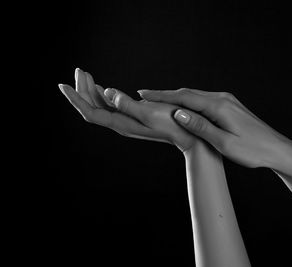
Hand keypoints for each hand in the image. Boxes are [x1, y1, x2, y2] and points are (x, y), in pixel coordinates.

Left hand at [58, 68, 197, 151]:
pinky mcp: (133, 117)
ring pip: (100, 106)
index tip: (63, 85)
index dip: (75, 99)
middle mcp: (120, 123)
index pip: (90, 112)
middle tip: (78, 70)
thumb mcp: (149, 112)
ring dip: (90, 91)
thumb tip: (106, 92)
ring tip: (85, 75)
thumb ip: (126, 104)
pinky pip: (110, 106)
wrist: (188, 135)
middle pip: (92, 107)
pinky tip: (102, 88)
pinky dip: (102, 95)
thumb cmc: (172, 123)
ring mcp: (126, 121)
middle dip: (81, 90)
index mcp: (121, 123)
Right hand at [137, 88, 291, 167]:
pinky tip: (182, 107)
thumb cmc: (252, 150)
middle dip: (165, 95)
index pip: (184, 98)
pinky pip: (204, 100)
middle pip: (188, 93)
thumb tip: (178, 113)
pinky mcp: (230, 106)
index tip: (143, 95)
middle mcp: (222, 98)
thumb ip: (200, 127)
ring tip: (158, 101)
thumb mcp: (224, 142)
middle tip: (144, 96)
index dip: (161, 96)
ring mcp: (227, 100)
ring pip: (195, 96)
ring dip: (176, 98)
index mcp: (219, 107)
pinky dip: (189, 102)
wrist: (276, 148)